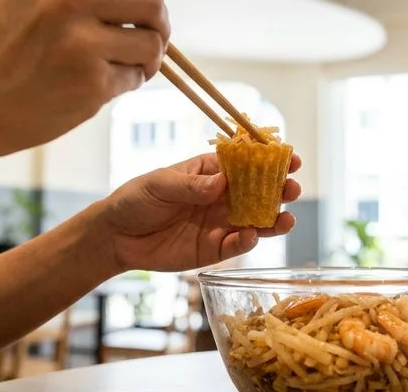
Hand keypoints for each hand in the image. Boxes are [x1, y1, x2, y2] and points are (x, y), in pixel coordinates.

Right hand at [0, 0, 168, 157]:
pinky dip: (127, 83)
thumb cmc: (7, 53)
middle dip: (159, 25)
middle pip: (151, 0)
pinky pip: (135, 77)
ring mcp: (79, 40)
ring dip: (147, 59)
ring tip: (123, 68)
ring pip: (151, 42)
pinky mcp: (90, 80)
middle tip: (147, 43)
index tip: (142, 12)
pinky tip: (100, 87)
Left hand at [97, 153, 302, 272]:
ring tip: (286, 220)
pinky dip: (247, 242)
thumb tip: (221, 183)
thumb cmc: (136, 199)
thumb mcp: (160, 184)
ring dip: (273, 220)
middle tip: (292, 190)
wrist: (116, 237)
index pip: (245, 163)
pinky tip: (251, 237)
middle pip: (258, 192)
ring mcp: (220, 223)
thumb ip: (191, 185)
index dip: (268, 160)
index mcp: (211, 172)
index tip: (288, 158)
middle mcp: (221, 197)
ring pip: (255, 220)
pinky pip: (236, 245)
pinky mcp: (213, 249)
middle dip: (279, 190)